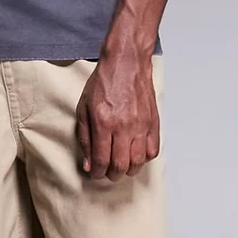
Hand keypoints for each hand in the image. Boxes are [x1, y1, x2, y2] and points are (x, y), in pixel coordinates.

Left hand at [76, 53, 159, 180]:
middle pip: (121, 165)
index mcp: (104, 122)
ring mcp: (141, 125)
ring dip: (129, 170)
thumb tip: (88, 163)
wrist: (126, 63)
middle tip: (108, 173)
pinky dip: (144, 158)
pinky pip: (153, 150)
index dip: (97, 173)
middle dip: (112, 175)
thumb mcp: (84, 108)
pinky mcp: (153, 122)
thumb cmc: (104, 83)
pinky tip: (136, 155)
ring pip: (138, 161)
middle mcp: (124, 126)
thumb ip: (85, 138)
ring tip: (122, 167)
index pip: (102, 160)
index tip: (95, 173)